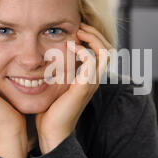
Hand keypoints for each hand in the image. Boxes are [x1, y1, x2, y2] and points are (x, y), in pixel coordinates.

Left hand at [35, 23, 112, 153]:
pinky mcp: (85, 86)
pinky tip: (70, 47)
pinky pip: (92, 61)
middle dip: (95, 33)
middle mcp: (94, 79)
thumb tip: (48, 54)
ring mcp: (92, 82)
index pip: (102, 51)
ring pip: (106, 52)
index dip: (93, 37)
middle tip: (79, 26)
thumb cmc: (50, 110)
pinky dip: (83, 50)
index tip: (77, 29)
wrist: (51, 131)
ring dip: (92, 38)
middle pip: (109, 48)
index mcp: (89, 78)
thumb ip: (57, 69)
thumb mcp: (54, 84)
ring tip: (78, 32)